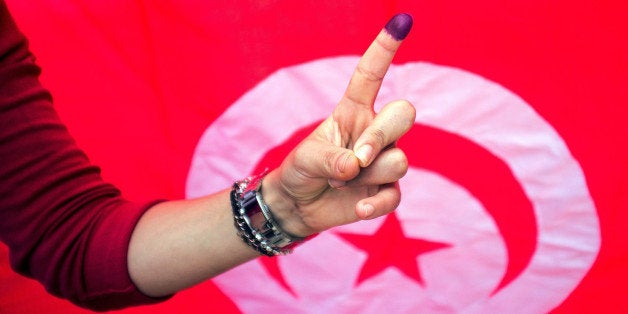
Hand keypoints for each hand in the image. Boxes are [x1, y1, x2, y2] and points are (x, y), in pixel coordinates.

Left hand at [265, 13, 415, 235]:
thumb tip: (357, 166)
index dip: (384, 49)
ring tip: (341, 182)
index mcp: (353, 111)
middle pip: (404, 114)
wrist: (298, 205)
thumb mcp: (306, 158)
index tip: (401, 21)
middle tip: (356, 157)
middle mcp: (374, 132)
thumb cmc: (301, 170)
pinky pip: (395, 195)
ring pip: (399, 160)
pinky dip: (375, 203)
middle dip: (380, 136)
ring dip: (367, 175)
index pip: (372, 75)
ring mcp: (384, 161)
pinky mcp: (386, 190)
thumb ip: (330, 159)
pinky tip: (358, 208)